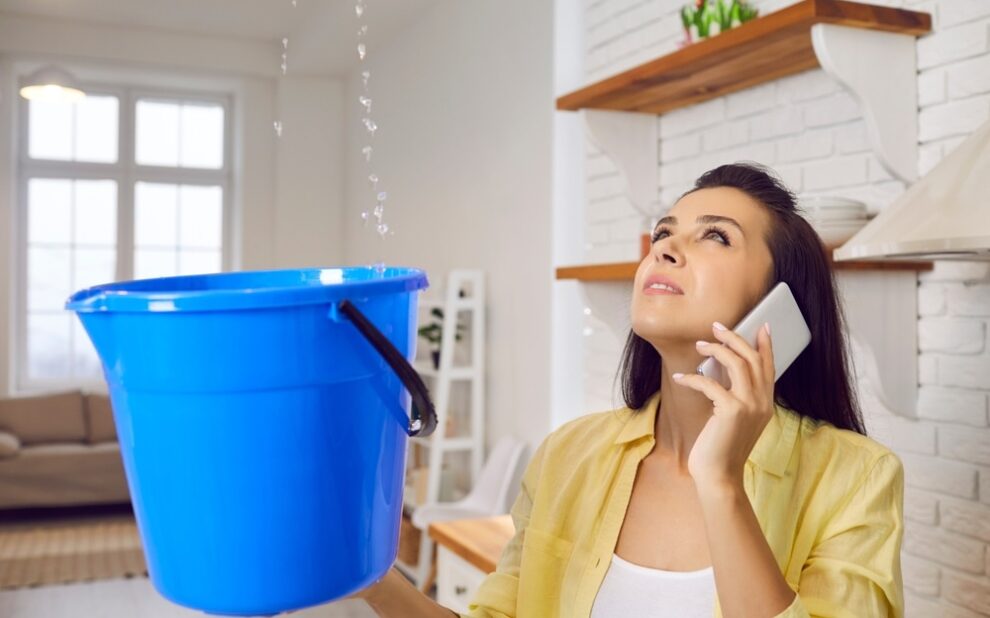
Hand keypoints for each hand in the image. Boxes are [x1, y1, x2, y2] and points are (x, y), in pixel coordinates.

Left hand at [673, 320, 774, 488]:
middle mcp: (762, 402)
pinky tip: (680, 378)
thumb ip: (736, 396)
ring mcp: (749, 406)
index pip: (769, 367)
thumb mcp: (735, 418)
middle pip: (752, 359)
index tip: (761, 326)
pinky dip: (693, 377)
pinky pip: (711, 383)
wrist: (720, 475)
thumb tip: (721, 368)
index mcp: (766, 403)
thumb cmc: (722, 446)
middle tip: (717, 326)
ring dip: (717, 349)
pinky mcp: (731, 411)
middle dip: (735, 338)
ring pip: (737, 364)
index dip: (765, 345)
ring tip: (700, 345)